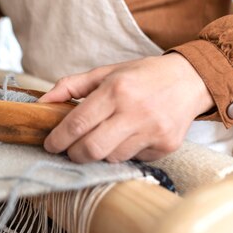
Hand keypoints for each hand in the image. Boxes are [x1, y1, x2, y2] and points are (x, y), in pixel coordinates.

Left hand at [38, 53, 214, 162]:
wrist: (190, 80)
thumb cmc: (142, 76)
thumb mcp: (106, 72)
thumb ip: (70, 86)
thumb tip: (41, 102)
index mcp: (116, 90)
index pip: (77, 123)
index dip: (58, 139)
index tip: (49, 144)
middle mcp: (135, 111)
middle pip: (92, 149)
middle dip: (74, 154)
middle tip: (70, 149)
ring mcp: (152, 131)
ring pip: (111, 158)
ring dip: (100, 152)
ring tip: (104, 137)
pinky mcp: (166, 146)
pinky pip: (134, 159)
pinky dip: (124, 152)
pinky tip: (130, 137)